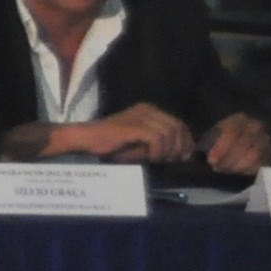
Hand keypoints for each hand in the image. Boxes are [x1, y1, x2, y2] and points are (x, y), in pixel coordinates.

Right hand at [46, 103, 192, 163]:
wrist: (86, 139)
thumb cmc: (110, 144)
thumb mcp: (140, 143)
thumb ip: (159, 144)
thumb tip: (181, 153)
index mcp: (150, 110)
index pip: (178, 123)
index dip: (185, 141)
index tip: (181, 157)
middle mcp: (148, 109)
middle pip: (178, 127)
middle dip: (179, 146)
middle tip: (171, 160)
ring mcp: (140, 116)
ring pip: (169, 133)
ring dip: (167, 150)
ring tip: (157, 159)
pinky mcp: (134, 125)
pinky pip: (157, 138)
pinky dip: (157, 151)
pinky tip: (150, 158)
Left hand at [206, 112, 270, 175]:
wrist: (243, 139)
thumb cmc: (221, 137)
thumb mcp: (213, 134)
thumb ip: (207, 141)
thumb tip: (196, 151)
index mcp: (240, 119)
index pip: (232, 133)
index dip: (221, 149)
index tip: (211, 161)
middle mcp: (256, 127)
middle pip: (242, 147)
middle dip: (227, 160)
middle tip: (217, 167)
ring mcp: (266, 140)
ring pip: (253, 157)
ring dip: (236, 166)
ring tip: (225, 169)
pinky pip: (260, 165)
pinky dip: (246, 170)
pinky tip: (236, 171)